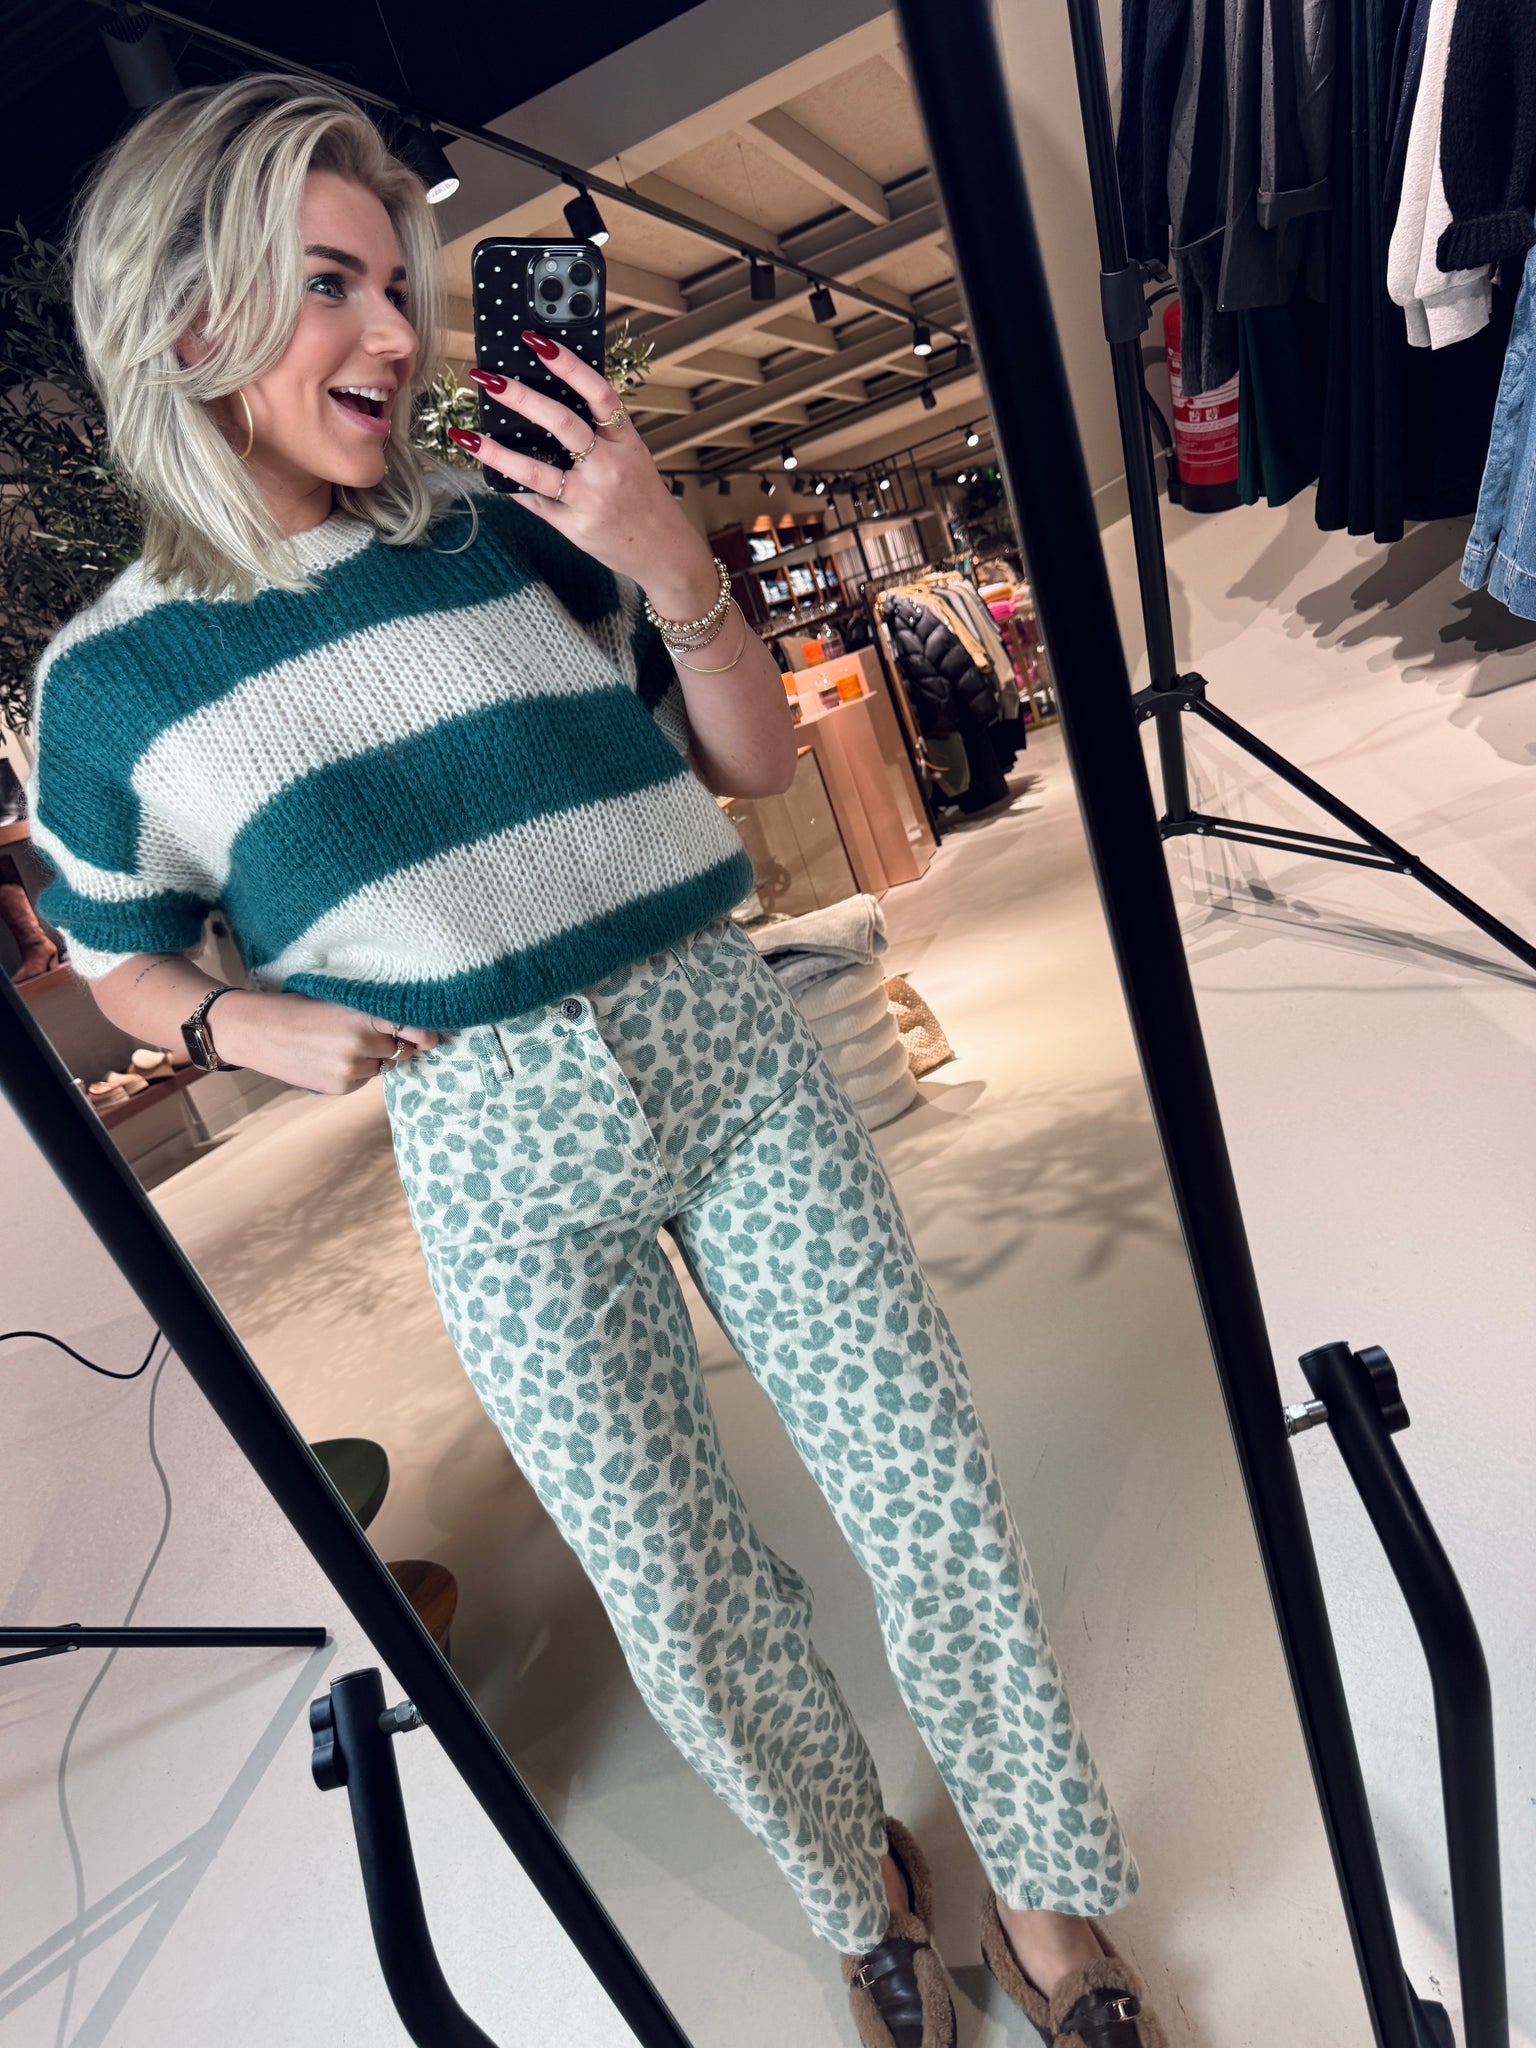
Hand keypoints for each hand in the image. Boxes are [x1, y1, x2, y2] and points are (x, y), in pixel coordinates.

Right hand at [211, 988, 440, 1093]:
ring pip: (381, 1067)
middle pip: (398, 1049)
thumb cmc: (298, 1006)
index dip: (424, 1033)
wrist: (256, 1030)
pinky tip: (329, 1058)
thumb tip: (412, 1027)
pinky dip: (355, 1072)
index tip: (432, 1038)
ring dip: (372, 1059)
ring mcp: (351, 1069)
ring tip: (339, 1043)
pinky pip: (363, 1080)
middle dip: (389, 1043)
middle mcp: (361, 1044)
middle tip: (366, 1032)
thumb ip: (371, 1010)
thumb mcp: (337, 998)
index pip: (410, 1027)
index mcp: (363, 1015)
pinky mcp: (340, 1087)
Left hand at [454, 337, 718, 615]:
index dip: (569, 365)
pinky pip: (534, 502)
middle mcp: (609, 468)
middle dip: (522, 398)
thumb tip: (547, 401)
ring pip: (536, 472)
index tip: (538, 342)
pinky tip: (487, 471)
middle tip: (488, 378)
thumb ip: (599, 434)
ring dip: (496, 452)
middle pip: (563, 424)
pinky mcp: (574, 526)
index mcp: (626, 442)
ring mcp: (590, 499)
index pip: (599, 394)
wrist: (664, 552)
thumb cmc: (641, 497)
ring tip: (465, 436)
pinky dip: (509, 485)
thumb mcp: (631, 457)